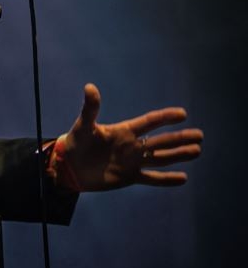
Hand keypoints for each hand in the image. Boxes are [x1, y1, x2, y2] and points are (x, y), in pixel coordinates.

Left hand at [58, 84, 202, 190]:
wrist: (69, 167)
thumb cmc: (75, 142)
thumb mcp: (83, 125)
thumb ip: (90, 108)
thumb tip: (90, 87)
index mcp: (124, 131)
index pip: (149, 122)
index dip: (165, 117)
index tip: (182, 114)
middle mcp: (132, 146)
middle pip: (161, 141)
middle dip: (180, 138)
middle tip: (200, 135)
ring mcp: (132, 162)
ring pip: (160, 158)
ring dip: (178, 155)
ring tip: (197, 151)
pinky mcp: (129, 177)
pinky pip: (151, 179)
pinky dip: (166, 180)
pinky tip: (183, 178)